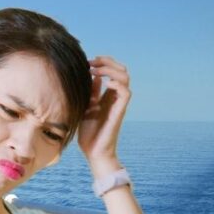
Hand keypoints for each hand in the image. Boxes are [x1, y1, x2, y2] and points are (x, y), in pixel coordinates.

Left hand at [78, 55, 130, 170]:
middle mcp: (115, 97)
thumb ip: (91, 92)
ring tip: (96, 71)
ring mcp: (118, 104)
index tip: (88, 61)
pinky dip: (117, 83)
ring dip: (111, 69)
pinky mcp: (119, 112)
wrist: (93, 151)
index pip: (113, 71)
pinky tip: (105, 83)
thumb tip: (93, 76)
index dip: (104, 62)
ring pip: (125, 78)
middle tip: (91, 62)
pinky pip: (126, 93)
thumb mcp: (86, 107)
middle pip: (122, 70)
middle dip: (107, 61)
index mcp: (108, 95)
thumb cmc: (89, 132)